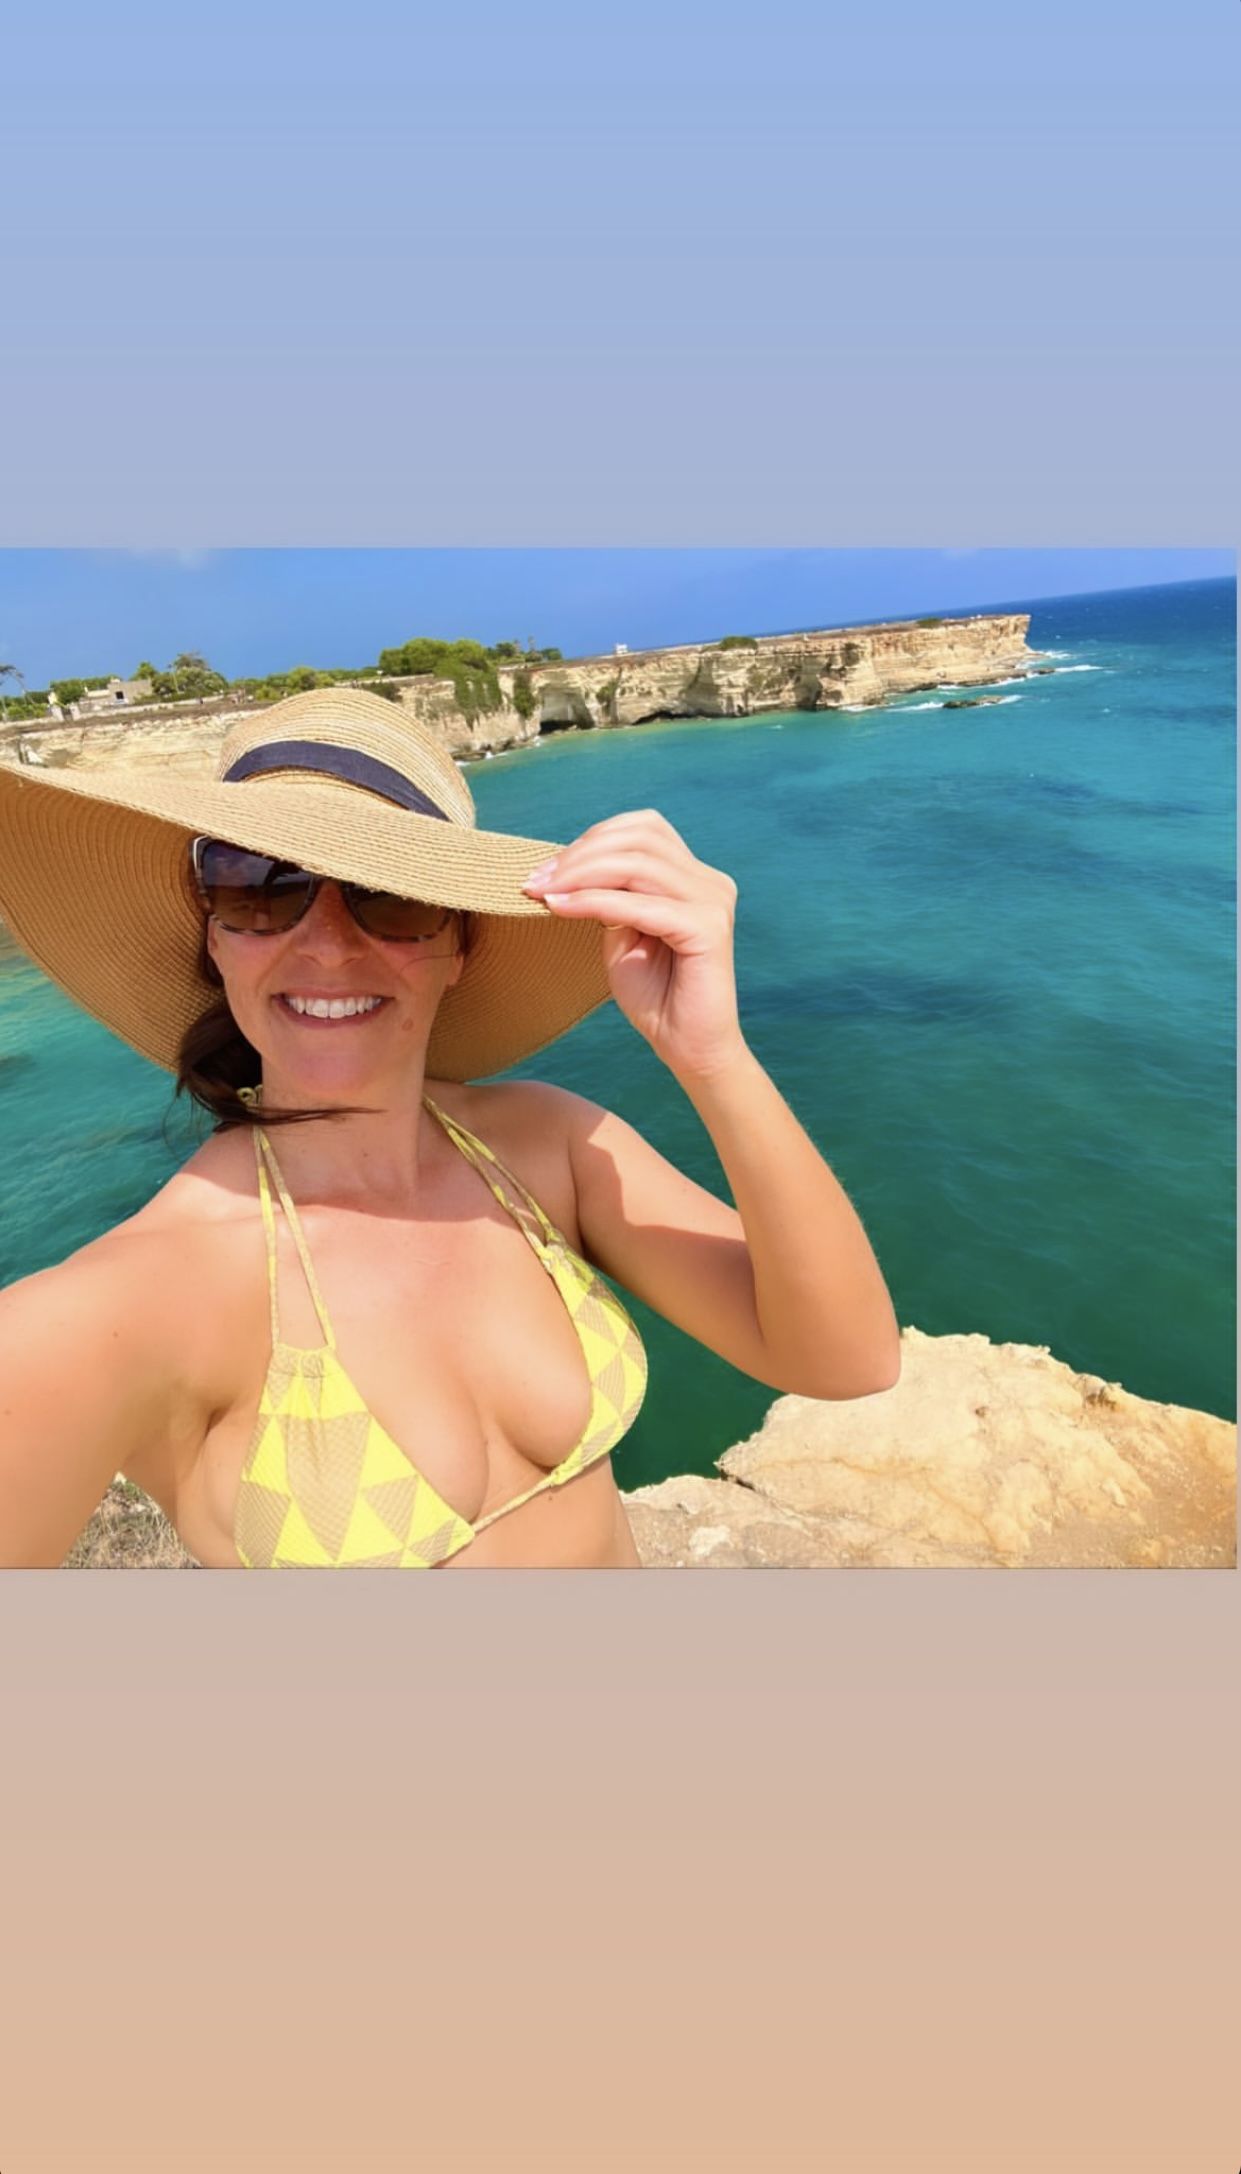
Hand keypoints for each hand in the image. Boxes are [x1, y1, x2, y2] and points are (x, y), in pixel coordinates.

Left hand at [521, 810, 746, 1080]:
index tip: (544, 870)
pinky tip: (561, 909)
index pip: (642, 829)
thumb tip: (565, 866)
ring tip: (544, 892)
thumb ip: (606, 896)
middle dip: (580, 854)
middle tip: (536, 880)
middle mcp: (709, 882)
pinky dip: (594, 902)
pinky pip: (640, 904)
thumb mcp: (621, 934)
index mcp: (693, 877)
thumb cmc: (654, 995)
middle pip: (640, 837)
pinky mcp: (708, 929)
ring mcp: (713, 902)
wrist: (688, 1049)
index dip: (591, 839)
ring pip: (637, 864)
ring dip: (581, 873)